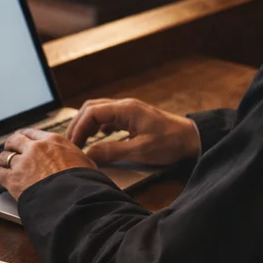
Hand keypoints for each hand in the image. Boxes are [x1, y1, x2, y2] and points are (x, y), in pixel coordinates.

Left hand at [0, 128, 96, 199]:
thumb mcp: (86, 164)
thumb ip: (76, 158)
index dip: (26, 136)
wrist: (73, 197)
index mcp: (53, 141)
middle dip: (10, 144)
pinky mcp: (13, 180)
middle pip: (16, 140)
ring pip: (4, 156)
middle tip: (8, 147)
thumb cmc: (84, 182)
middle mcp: (35, 148)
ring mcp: (22, 163)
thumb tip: (81, 162)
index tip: (23, 138)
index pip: (34, 133)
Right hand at [66, 98, 199, 166]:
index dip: (78, 129)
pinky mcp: (132, 118)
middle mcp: (125, 106)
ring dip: (86, 125)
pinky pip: (108, 117)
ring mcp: (128, 111)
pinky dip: (97, 126)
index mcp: (126, 109)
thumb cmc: (170, 143)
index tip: (73, 146)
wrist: (192, 139)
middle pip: (91, 109)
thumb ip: (112, 151)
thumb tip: (88, 156)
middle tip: (70, 144)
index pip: (91, 113)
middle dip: (77, 125)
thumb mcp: (140, 150)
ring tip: (79, 142)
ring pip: (98, 112)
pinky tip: (96, 138)